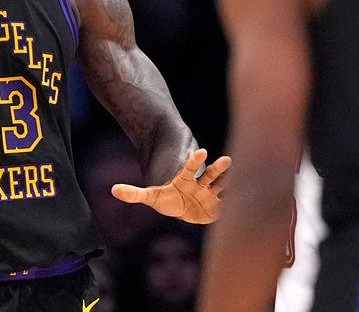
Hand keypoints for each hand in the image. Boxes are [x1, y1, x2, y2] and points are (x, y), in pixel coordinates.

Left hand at [111, 148, 231, 223]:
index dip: (195, 161)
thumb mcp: (151, 196)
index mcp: (184, 180)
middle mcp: (199, 184)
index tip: (202, 152)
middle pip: (209, 174)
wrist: (182, 202)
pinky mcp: (216, 204)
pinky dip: (233, 202)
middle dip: (218, 168)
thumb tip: (113, 190)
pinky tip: (245, 201)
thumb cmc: (166, 197)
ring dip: (229, 180)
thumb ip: (134, 193)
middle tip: (227, 160)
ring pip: (220, 185)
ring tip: (241, 177)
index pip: (190, 169)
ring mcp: (209, 193)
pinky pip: (226, 201)